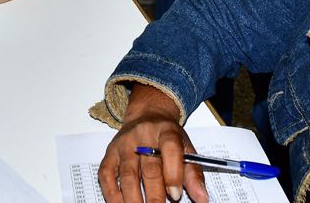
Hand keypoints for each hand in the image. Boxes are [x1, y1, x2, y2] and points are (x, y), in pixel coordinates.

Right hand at [98, 84, 206, 202]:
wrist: (147, 114)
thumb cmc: (167, 136)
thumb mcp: (185, 147)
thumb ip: (193, 174)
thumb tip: (202, 198)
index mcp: (166, 131)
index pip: (170, 149)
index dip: (173, 173)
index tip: (176, 196)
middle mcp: (143, 135)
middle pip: (149, 167)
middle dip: (155, 195)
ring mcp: (124, 144)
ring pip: (128, 174)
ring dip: (134, 198)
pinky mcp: (110, 153)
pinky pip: (107, 175)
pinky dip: (112, 193)